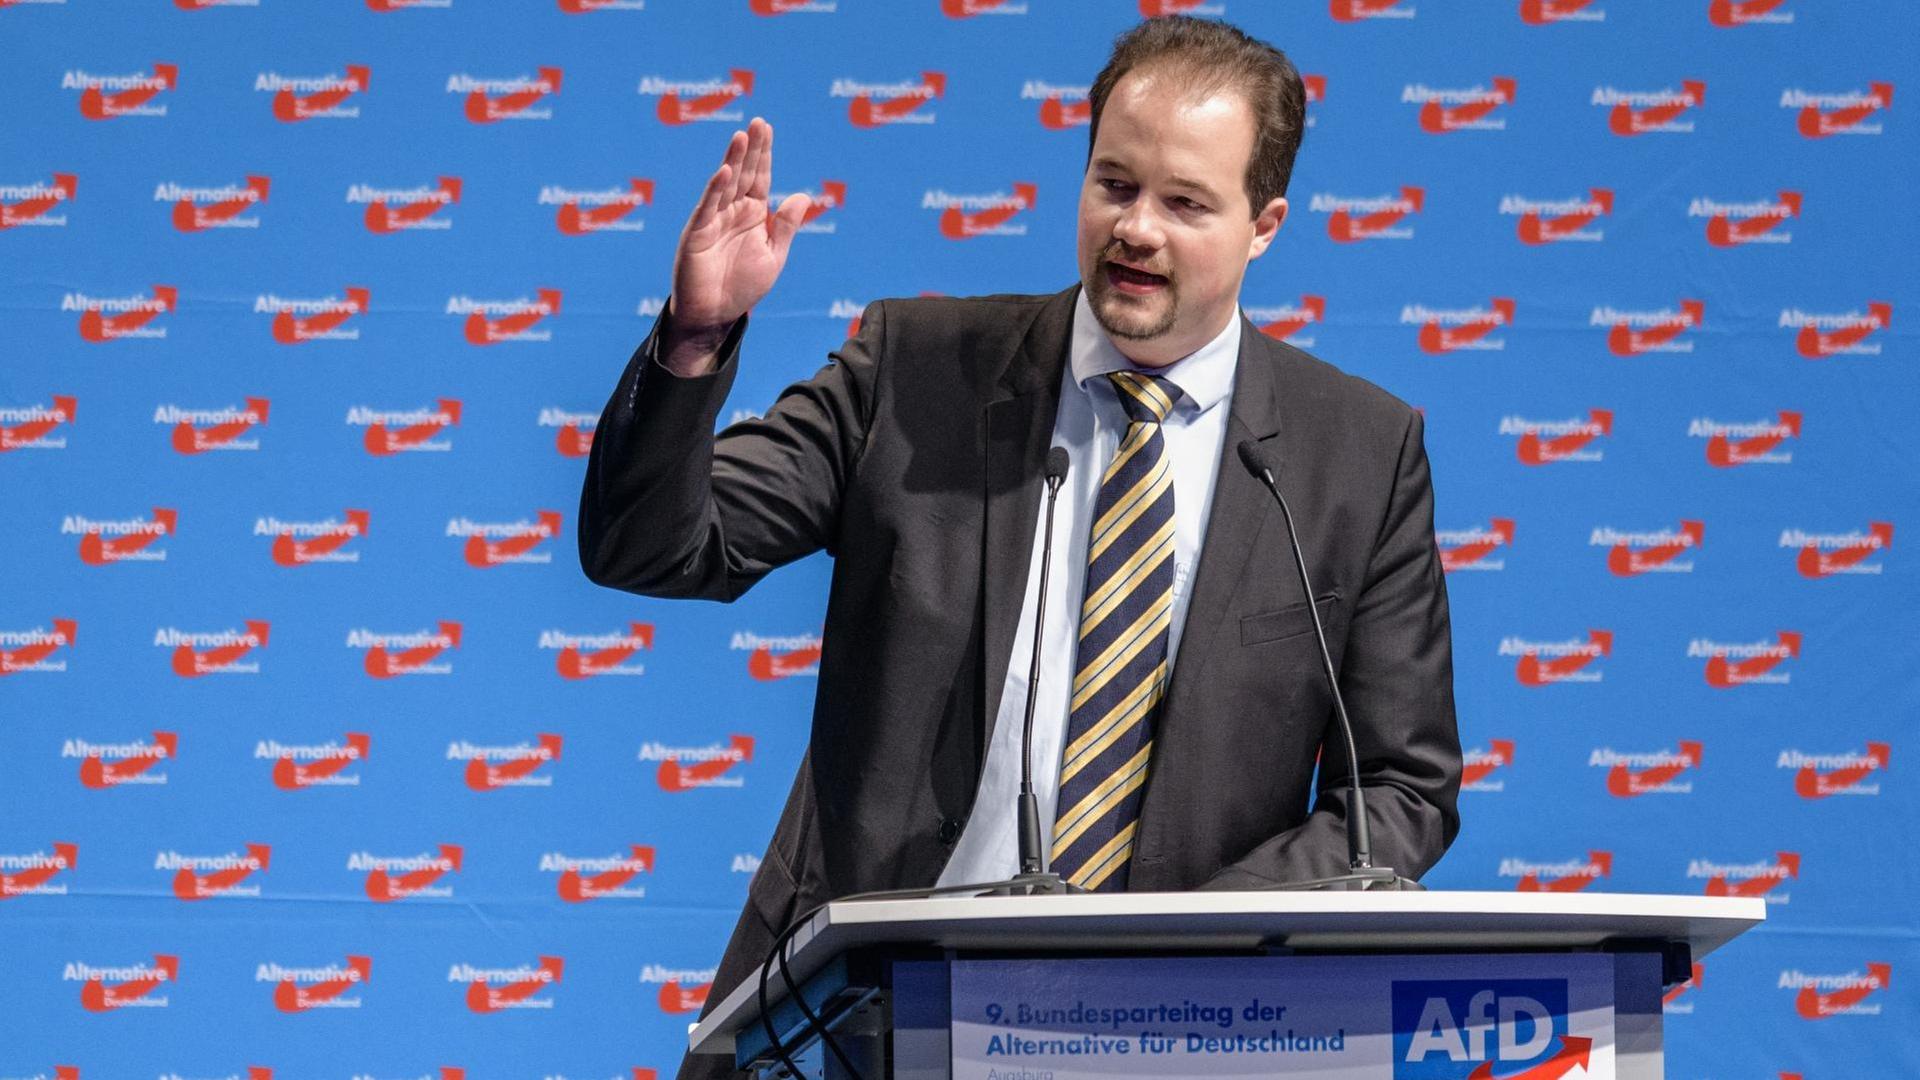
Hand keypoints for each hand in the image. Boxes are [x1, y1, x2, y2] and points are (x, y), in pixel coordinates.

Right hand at [662, 118, 810, 374]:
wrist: (714, 315)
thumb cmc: (742, 287)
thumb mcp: (773, 256)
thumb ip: (785, 226)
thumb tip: (801, 195)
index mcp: (752, 215)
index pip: (760, 178)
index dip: (764, 154)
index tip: (767, 128)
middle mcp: (732, 211)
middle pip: (743, 173)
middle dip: (751, 149)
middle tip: (759, 122)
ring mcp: (713, 219)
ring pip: (725, 184)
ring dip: (733, 161)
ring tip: (742, 137)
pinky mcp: (697, 233)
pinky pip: (708, 207)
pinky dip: (716, 189)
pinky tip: (725, 171)